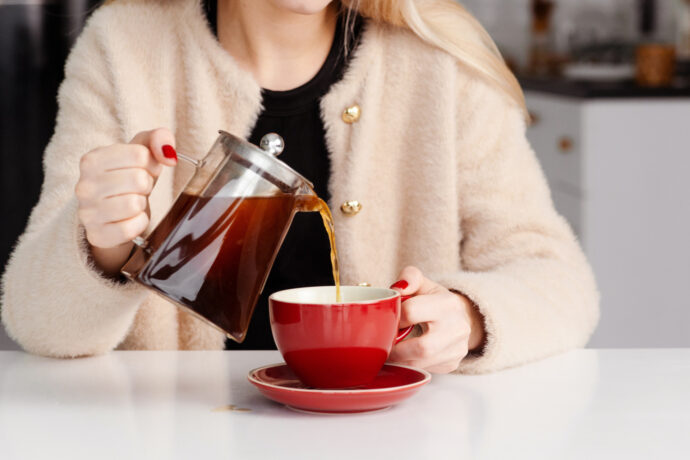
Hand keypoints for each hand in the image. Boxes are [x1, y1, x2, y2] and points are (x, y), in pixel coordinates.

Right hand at [75, 128, 177, 275]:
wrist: (112, 215)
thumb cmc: (129, 179)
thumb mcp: (142, 153)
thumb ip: (158, 138)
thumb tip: (169, 151)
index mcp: (92, 159)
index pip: (140, 155)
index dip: (149, 164)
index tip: (140, 170)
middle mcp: (83, 185)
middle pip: (139, 179)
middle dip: (146, 185)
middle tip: (136, 189)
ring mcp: (87, 212)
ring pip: (135, 204)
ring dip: (141, 204)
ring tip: (132, 202)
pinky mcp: (97, 235)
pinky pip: (132, 227)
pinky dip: (139, 223)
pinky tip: (130, 219)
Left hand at [388, 266, 484, 373]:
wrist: (461, 318)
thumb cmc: (435, 300)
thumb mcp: (424, 284)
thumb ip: (409, 277)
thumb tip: (398, 288)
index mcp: (447, 304)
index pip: (411, 312)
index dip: (394, 316)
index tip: (388, 318)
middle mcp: (457, 328)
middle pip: (421, 348)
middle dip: (396, 349)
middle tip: (383, 344)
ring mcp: (457, 349)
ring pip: (421, 363)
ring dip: (399, 360)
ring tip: (388, 351)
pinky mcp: (451, 364)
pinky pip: (424, 369)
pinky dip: (408, 365)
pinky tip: (402, 357)